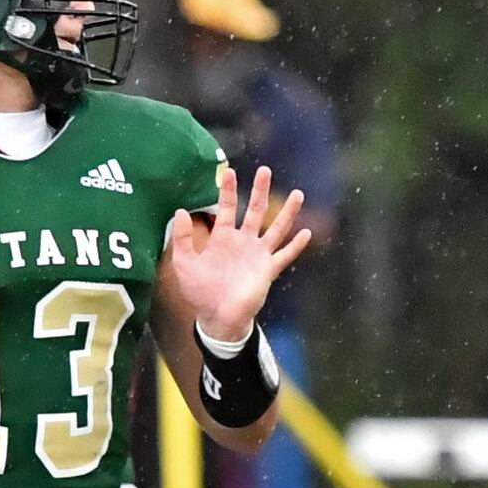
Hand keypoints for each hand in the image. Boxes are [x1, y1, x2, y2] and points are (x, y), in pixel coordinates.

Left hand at [162, 163, 313, 347]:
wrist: (216, 317)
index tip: (229, 171)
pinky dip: (296, 245)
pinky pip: (285, 255)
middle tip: (265, 170)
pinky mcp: (268, 270)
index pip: (226, 208)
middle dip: (260, 191)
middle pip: (254, 210)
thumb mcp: (184, 263)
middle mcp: (243, 241)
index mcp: (222, 237)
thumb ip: (182, 238)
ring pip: (276, 228)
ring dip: (287, 212)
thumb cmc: (200, 291)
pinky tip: (307, 233)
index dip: (228, 190)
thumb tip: (180, 211)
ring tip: (297, 194)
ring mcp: (257, 255)